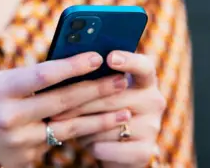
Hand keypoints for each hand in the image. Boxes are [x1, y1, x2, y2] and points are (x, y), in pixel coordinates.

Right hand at [0, 52, 130, 167]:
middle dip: (96, 90)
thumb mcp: (2, 81)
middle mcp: (10, 117)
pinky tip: (104, 126)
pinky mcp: (27, 158)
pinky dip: (83, 133)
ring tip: (126, 111)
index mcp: (2, 91)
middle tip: (121, 80)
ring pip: (69, 127)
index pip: (43, 75)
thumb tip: (74, 64)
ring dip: (100, 119)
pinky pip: (60, 142)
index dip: (73, 66)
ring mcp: (20, 141)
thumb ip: (33, 76)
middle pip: (62, 102)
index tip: (98, 57)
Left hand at [52, 51, 166, 167]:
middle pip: (114, 97)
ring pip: (107, 125)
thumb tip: (66, 65)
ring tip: (72, 127)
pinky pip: (108, 147)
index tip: (109, 57)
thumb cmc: (102, 113)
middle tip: (55, 107)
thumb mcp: (101, 94)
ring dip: (84, 128)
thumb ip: (95, 79)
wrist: (118, 152)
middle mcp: (154, 101)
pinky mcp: (144, 151)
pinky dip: (92, 146)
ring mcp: (152, 126)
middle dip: (81, 103)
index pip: (143, 66)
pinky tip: (87, 144)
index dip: (128, 61)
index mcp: (145, 81)